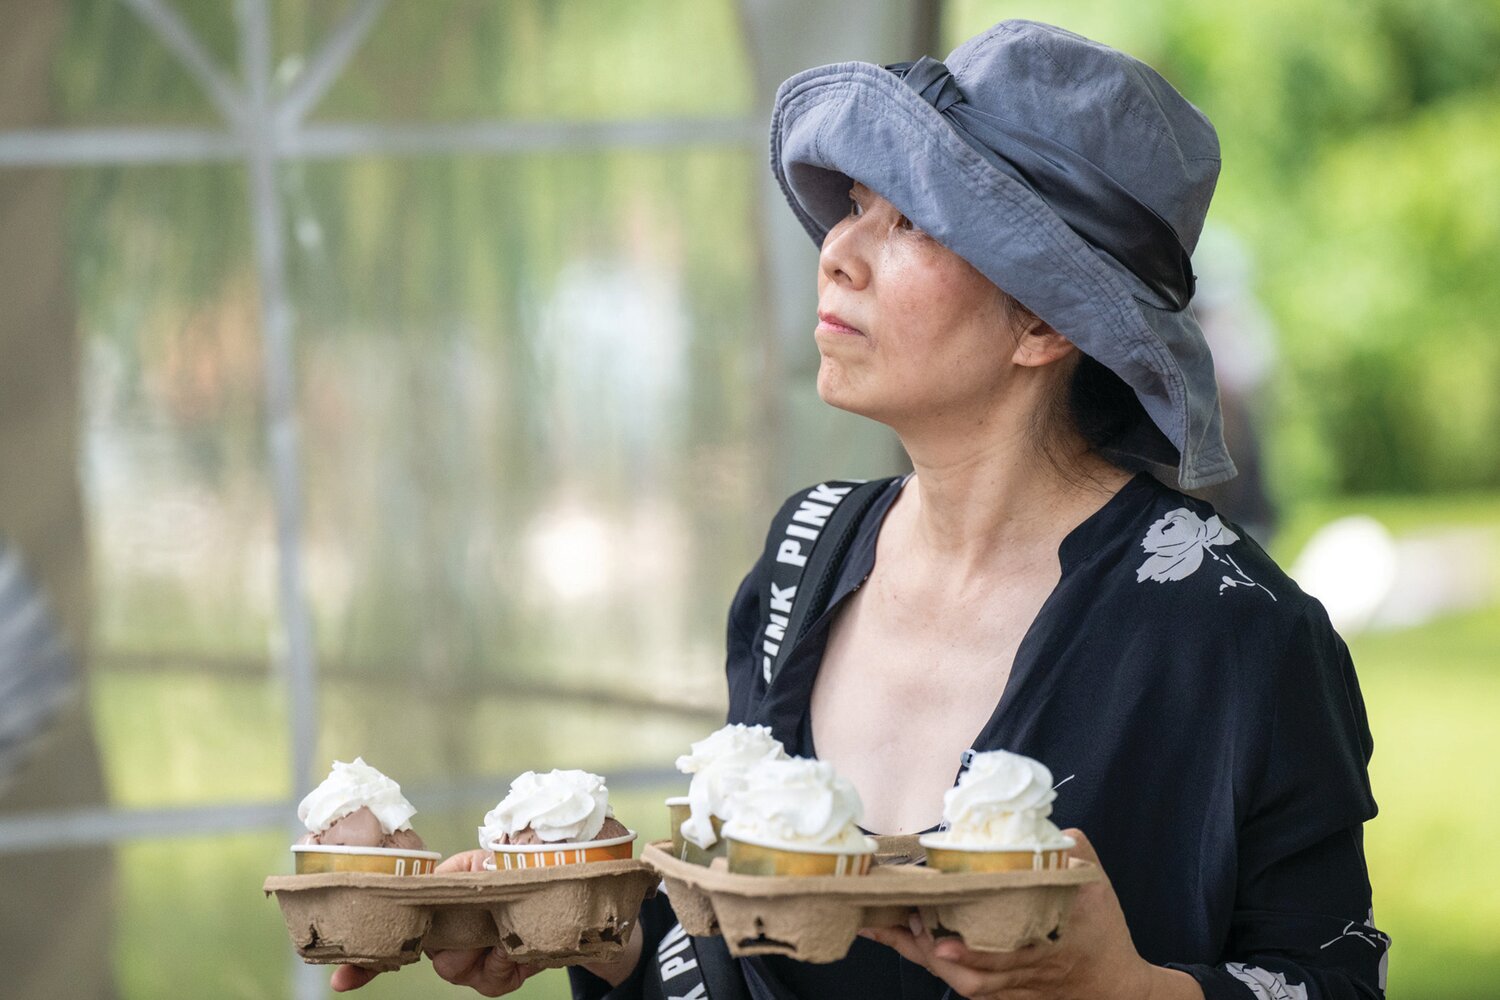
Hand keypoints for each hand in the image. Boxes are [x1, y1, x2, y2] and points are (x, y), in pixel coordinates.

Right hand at [330, 850, 541, 994]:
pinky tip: (511, 945)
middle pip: (427, 957)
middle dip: (447, 944)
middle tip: (470, 925)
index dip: (363, 965)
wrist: (550, 901)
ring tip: (499, 926)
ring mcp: (469, 967)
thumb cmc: (507, 878)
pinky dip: (503, 959)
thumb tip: (436, 882)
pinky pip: (490, 979)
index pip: (390, 943)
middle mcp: (445, 946)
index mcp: (433, 916)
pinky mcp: (495, 980)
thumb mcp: (478, 865)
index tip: (340, 979)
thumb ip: (455, 873)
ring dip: (476, 946)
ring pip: (453, 968)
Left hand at [859, 829, 1201, 999]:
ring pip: (964, 983)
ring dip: (925, 960)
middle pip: (973, 975)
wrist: (1116, 989)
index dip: (974, 952)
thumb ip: (1074, 852)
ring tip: (888, 930)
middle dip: (933, 954)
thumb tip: (1048, 828)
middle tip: (904, 924)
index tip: (943, 940)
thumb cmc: (1104, 933)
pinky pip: (963, 982)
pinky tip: (903, 941)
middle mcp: (1024, 971)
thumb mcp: (1097, 886)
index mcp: (1048, 946)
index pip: (1007, 955)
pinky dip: (931, 964)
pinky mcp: (1004, 992)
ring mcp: (1012, 986)